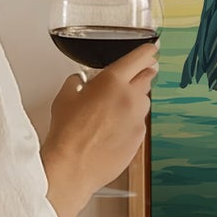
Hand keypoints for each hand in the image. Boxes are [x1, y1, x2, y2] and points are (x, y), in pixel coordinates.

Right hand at [41, 40, 158, 216]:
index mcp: (112, 81)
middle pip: (147, 77)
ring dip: (136, 99)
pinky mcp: (140, 138)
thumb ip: (76, 83)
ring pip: (144, 101)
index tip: (152, 49)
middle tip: (138, 74)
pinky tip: (114, 129)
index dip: (147, 52)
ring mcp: (138, 119)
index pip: (139, 58)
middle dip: (144, 73)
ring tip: (117, 107)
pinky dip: (131, 121)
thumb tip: (79, 81)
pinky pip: (139, 123)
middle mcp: (130, 98)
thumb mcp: (64, 98)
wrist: (73, 166)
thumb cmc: (67, 133)